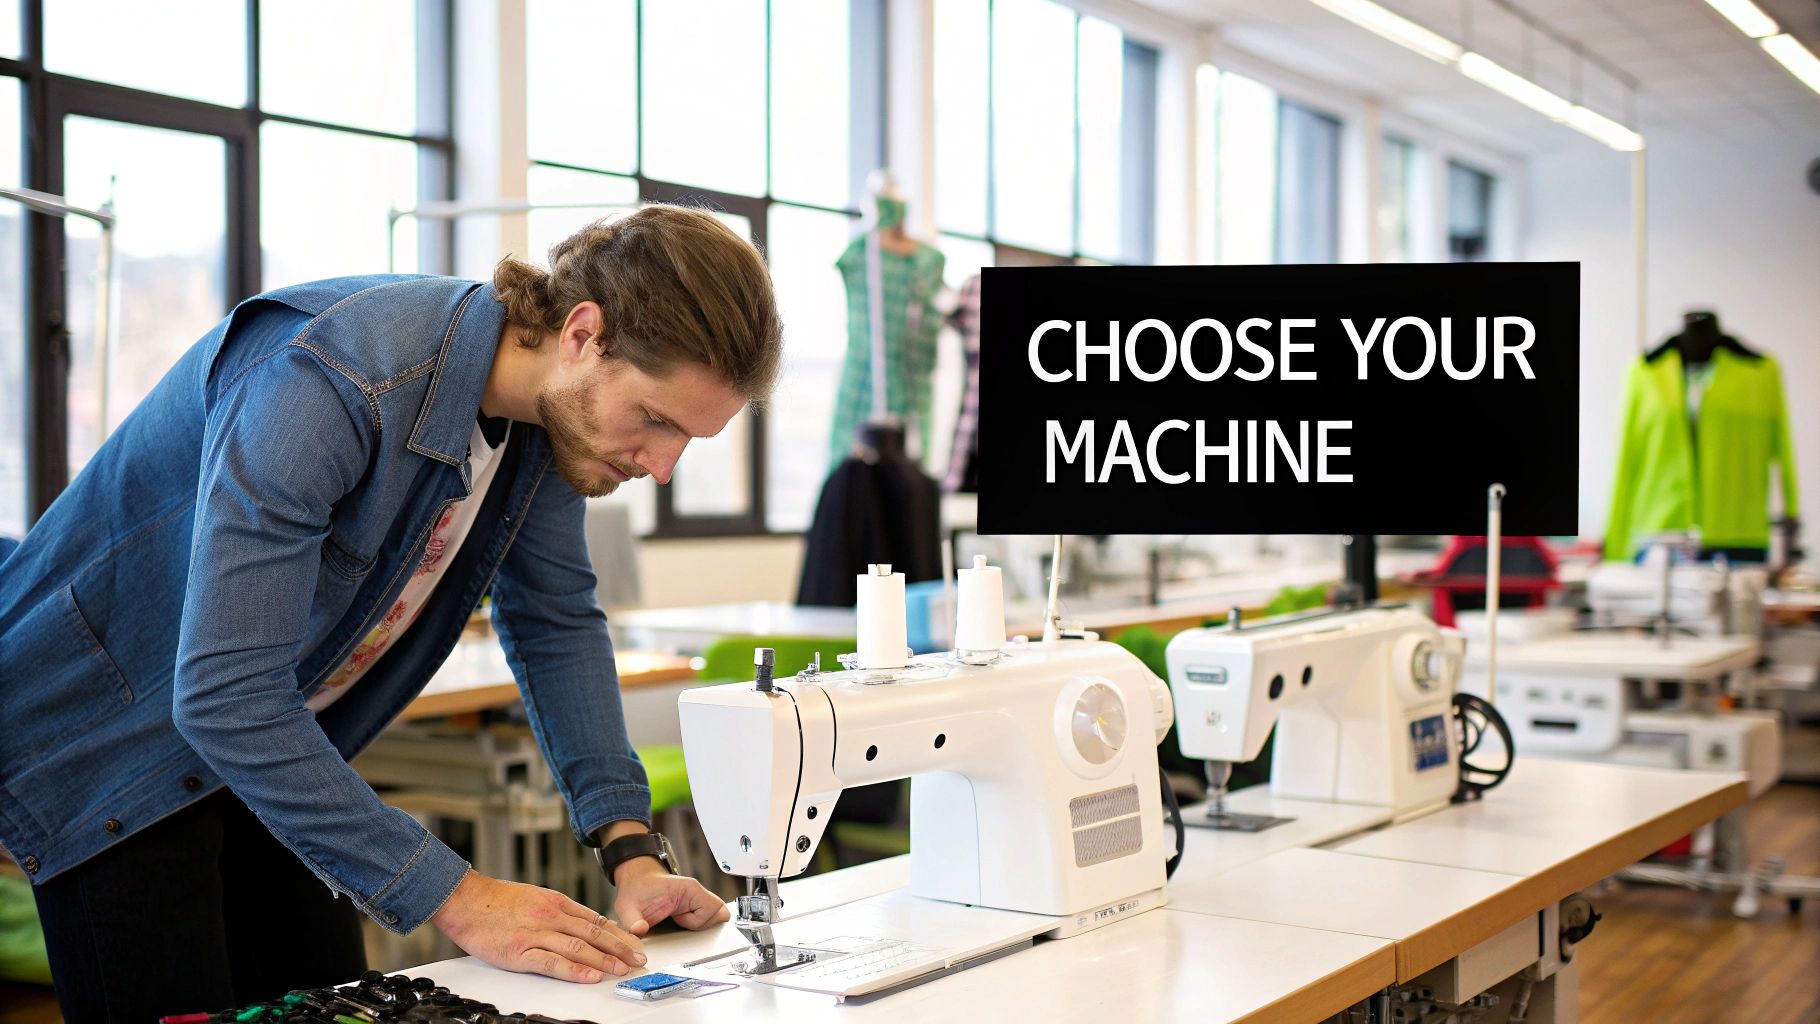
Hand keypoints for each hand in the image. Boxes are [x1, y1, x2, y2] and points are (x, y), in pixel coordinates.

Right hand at [431, 870, 646, 983]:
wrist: (464, 900)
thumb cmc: (496, 901)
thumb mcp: (535, 897)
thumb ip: (558, 911)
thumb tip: (582, 925)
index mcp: (556, 902)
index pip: (595, 920)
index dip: (618, 934)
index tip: (635, 944)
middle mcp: (551, 916)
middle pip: (593, 933)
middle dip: (620, 948)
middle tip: (639, 959)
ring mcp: (536, 933)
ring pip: (578, 947)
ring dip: (603, 960)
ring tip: (621, 969)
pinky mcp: (519, 951)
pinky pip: (551, 962)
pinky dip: (573, 970)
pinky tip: (589, 976)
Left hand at [611, 856, 731, 935]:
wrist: (636, 882)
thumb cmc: (635, 890)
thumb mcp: (628, 907)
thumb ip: (633, 922)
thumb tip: (639, 932)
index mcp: (688, 888)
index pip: (711, 909)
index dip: (695, 921)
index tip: (678, 920)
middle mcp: (696, 892)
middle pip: (718, 915)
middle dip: (700, 926)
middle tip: (679, 922)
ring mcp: (697, 898)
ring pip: (716, 918)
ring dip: (700, 926)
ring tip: (679, 921)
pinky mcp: (696, 905)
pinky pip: (711, 918)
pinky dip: (700, 925)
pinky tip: (682, 923)